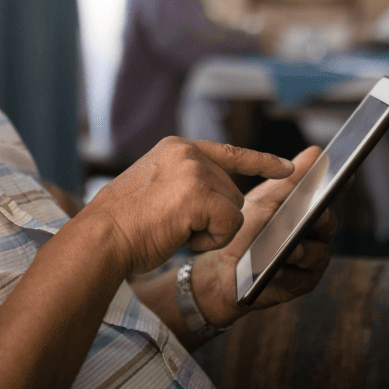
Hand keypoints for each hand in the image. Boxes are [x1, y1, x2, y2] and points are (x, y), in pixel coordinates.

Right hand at [79, 138, 294, 275]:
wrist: (102, 237)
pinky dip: (210, 240)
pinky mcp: (200, 194)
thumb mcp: (154, 187)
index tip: (287, 167)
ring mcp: (194, 170)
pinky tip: (181, 236)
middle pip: (232, 193)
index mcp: (176, 147)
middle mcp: (188, 152)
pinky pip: (230, 226)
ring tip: (173, 230)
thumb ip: (184, 182)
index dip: (261, 161)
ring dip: (210, 231)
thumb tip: (215, 197)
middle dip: (213, 219)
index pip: (230, 152)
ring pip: (234, 210)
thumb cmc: (122, 224)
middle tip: (174, 226)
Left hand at [188, 145, 337, 327]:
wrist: (224, 266)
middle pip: (327, 224)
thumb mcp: (267, 199)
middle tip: (311, 216)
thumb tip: (317, 152)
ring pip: (317, 254)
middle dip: (318, 219)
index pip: (328, 196)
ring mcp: (310, 261)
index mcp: (309, 210)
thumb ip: (291, 180)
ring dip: (302, 250)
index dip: (338, 185)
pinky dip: (288, 273)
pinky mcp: (300, 284)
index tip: (344, 175)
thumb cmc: (248, 229)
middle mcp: (316, 235)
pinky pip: (301, 278)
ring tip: (289, 248)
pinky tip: (275, 269)